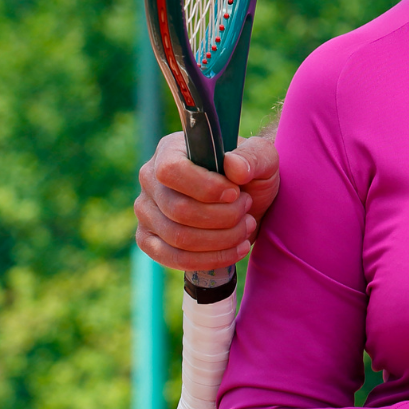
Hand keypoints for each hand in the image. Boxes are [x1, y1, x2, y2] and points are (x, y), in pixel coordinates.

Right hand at [132, 130, 280, 272]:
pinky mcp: (149, 239)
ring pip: (178, 238)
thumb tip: (234, 167)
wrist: (249, 200)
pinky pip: (172, 258)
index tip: (236, 193)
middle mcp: (150, 179)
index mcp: (170, 150)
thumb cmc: (251, 174)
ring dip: (222, 239)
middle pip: (178, 210)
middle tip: (247, 209)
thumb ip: (253, 156)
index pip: (171, 171)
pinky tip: (236, 249)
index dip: (206, 188)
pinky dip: (209, 259)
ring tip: (246, 227)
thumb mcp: (263, 158)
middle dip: (223, 216)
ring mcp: (146, 211)